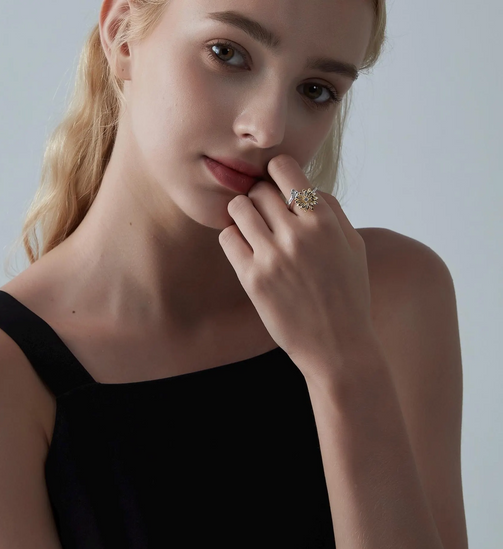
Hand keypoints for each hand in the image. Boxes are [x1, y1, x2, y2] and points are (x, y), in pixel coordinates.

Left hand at [218, 154, 374, 380]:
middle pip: (259, 190)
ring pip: (239, 209)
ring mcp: (273, 257)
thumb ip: (332, 210)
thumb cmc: (348, 295)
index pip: (285, 169)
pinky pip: (228, 238)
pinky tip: (246, 249)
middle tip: (265, 214)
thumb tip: (306, 186)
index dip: (277, 171)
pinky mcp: (252, 279)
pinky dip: (233, 238)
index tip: (276, 184)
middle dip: (260, 197)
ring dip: (243, 215)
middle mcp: (298, 235)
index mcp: (325, 222)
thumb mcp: (354, 247)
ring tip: (253, 229)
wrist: (337, 345)